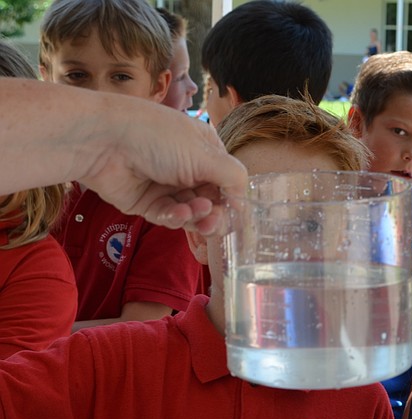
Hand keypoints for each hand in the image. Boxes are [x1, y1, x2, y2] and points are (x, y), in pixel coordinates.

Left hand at [80, 110, 246, 235]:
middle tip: (215, 223)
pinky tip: (175, 212)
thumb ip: (232, 178)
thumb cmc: (155, 136)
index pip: (228, 181)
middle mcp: (187, 168)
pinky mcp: (147, 203)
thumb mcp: (205, 153)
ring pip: (192, 214)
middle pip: (212, 201)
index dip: (233, 199)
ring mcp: (166, 186)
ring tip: (196, 214)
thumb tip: (244, 203)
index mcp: (204, 150)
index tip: (237, 216)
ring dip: (196, 216)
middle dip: (216, 214)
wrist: (101, 140)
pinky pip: (169, 217)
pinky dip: (174, 217)